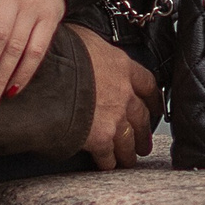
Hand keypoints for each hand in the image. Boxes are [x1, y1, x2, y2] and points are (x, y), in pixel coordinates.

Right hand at [72, 26, 157, 170]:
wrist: (50, 77)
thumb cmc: (62, 53)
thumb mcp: (83, 39)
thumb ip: (94, 48)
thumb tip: (87, 46)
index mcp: (122, 67)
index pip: (147, 83)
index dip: (152, 97)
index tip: (154, 105)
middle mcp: (124, 94)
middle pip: (142, 117)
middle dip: (143, 132)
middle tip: (144, 142)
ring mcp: (115, 118)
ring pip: (129, 140)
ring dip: (129, 151)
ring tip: (128, 159)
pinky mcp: (100, 139)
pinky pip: (108, 156)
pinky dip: (108, 162)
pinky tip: (106, 165)